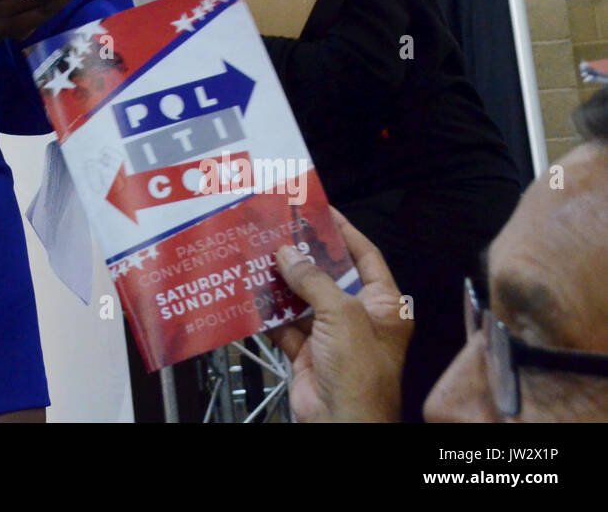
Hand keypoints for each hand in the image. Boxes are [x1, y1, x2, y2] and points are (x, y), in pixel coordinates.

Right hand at [267, 209, 411, 422]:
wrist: (341, 425)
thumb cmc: (360, 374)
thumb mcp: (342, 315)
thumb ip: (313, 280)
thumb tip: (288, 252)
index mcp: (383, 306)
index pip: (365, 256)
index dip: (343, 232)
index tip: (320, 210)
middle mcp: (359, 317)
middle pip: (329, 275)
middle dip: (304, 255)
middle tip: (280, 228)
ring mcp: (331, 335)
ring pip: (302, 298)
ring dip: (281, 281)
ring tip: (258, 254)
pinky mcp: (306, 351)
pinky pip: (284, 323)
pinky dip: (268, 311)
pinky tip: (252, 292)